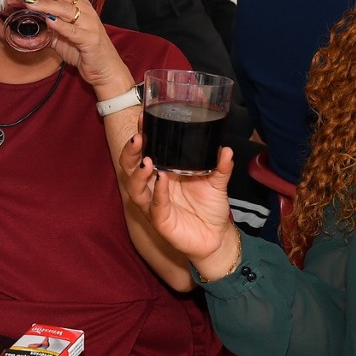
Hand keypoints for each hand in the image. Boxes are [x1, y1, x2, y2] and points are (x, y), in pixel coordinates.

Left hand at [7, 0, 128, 89]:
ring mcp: (89, 24)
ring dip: (46, 4)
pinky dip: (61, 25)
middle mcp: (86, 10)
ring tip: (29, 3)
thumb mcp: (63, 34)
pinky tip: (49, 21)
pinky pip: (74, 31)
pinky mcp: (90, 40)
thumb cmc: (83, 50)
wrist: (105, 69)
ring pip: (67, 8)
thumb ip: (48, 25)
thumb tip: (26, 20)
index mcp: (80, 4)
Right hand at [121, 137, 238, 271]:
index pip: (144, 151)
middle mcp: (153, 187)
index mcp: (162, 172)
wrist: (216, 237)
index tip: (143, 118)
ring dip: (138, 174)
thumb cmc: (210, 208)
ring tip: (146, 160)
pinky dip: (158, 193)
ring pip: (135, 188)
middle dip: (130, 153)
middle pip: (130, 168)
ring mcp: (154, 204)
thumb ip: (220, 167)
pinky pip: (155, 206)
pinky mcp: (160, 221)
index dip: (141, 136)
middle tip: (138, 139)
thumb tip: (226, 149)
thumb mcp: (217, 183)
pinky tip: (162, 180)